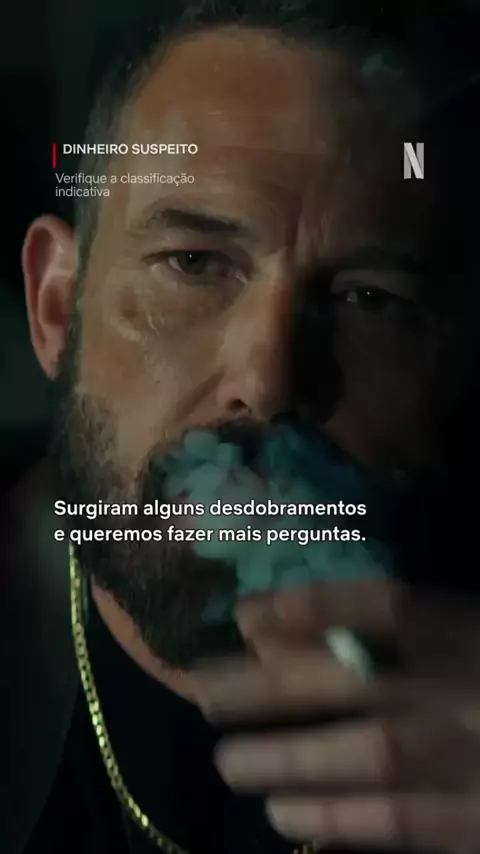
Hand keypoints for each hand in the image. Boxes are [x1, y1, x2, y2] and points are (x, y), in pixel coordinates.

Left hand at [193, 580, 479, 851]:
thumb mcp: (468, 632)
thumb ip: (405, 626)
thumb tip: (298, 626)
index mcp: (471, 631)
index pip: (385, 605)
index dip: (312, 605)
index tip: (244, 614)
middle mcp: (465, 687)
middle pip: (355, 679)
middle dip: (271, 688)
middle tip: (205, 695)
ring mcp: (472, 757)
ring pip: (369, 756)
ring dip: (290, 759)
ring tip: (228, 764)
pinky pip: (401, 821)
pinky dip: (339, 819)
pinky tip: (285, 815)